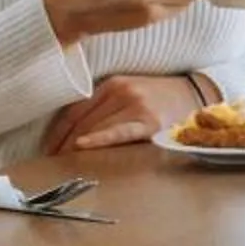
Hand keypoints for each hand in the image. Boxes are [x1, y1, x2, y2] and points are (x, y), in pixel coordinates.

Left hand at [44, 72, 204, 154]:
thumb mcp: (131, 91)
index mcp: (113, 83)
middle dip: (63, 141)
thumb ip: (106, 104)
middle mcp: (122, 91)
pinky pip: (119, 133)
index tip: (47, 146)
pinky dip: (99, 139)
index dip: (58, 129)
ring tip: (63, 162)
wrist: (196, 94)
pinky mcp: (149, 122)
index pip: (76, 109)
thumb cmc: (160, 97)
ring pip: (96, 127)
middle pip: (83, 120)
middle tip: (50, 160)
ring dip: (75, 146)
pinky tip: (82, 146)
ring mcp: (136, 106)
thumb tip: (75, 130)